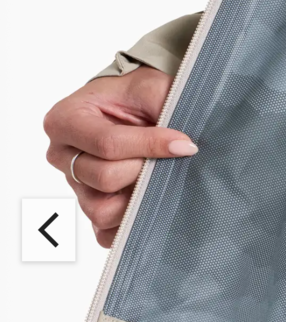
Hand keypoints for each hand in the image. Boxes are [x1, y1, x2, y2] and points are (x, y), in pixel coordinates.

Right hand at [43, 67, 196, 247]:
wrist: (139, 104)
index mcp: (66, 120)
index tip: (185, 144)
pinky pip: (104, 232)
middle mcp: (63, 155)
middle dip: (145, 171)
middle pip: (105, 178)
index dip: (151, 146)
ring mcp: (76, 185)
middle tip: (168, 159)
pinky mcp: (91, 206)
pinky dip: (129, 224)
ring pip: (103, 210)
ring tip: (159, 179)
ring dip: (138, 199)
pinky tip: (150, 206)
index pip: (107, 144)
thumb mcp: (152, 89)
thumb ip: (165, 113)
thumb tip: (186, 148)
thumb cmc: (140, 95)